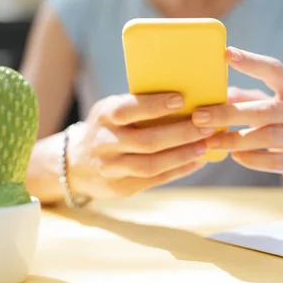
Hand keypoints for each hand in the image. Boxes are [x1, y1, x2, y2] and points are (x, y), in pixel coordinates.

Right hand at [67, 93, 214, 198]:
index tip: (181, 100)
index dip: (155, 106)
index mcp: (104, 115)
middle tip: (207, 126)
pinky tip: (196, 161)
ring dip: (182, 155)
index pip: (128, 109)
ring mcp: (110, 168)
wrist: (75, 163)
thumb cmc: (108, 127)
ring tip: (205, 146)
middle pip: (146, 141)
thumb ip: (139, 104)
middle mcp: (105, 142)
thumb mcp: (112, 109)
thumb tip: (188, 95)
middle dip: (180, 133)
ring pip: (151, 165)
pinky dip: (178, 170)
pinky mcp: (119, 187)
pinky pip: (153, 180)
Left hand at [192, 47, 282, 192]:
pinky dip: (253, 159)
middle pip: (266, 110)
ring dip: (235, 139)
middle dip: (229, 113)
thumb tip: (211, 92)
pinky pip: (277, 161)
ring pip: (270, 136)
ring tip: (211, 141)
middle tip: (199, 116)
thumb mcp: (267, 107)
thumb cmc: (282, 127)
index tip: (226, 54)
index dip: (251, 62)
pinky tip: (235, 156)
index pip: (275, 70)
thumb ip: (243, 99)